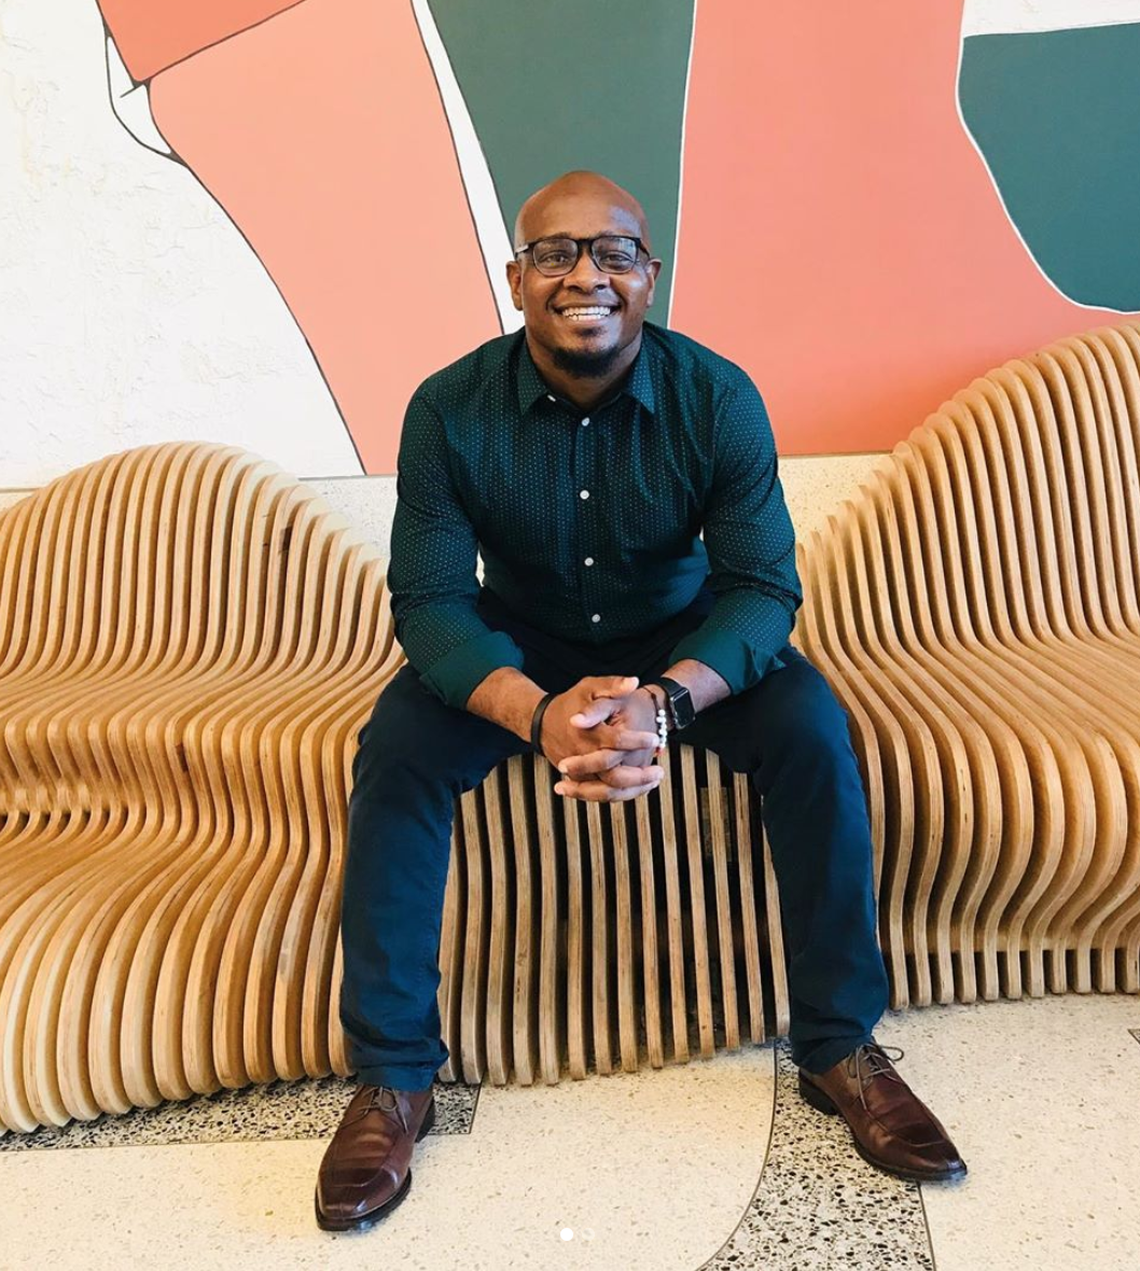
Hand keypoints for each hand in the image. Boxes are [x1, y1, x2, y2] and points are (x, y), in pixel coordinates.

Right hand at [541, 676, 663, 802]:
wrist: (542, 723)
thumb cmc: (570, 703)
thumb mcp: (590, 687)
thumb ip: (612, 685)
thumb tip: (634, 681)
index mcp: (587, 732)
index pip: (616, 740)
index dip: (637, 740)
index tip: (654, 738)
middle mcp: (581, 755)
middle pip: (613, 776)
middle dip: (639, 776)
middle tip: (658, 770)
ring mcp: (578, 772)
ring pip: (607, 791)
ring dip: (633, 790)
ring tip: (653, 781)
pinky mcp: (578, 780)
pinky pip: (600, 794)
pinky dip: (621, 794)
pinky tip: (639, 787)